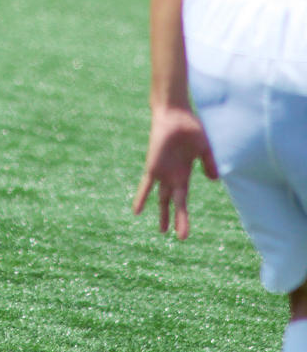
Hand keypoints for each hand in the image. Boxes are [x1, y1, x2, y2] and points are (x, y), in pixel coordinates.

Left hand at [132, 105, 218, 239]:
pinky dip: (142, 197)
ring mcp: (162, 172)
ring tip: (162, 230)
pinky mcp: (153, 166)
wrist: (174, 114)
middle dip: (178, 219)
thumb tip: (214, 180)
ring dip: (162, 213)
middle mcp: (172, 175)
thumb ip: (209, 163)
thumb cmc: (190, 127)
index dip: (184, 216)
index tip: (187, 232)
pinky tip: (137, 211)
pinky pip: (146, 185)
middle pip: (174, 203)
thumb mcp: (205, 148)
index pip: (183, 199)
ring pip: (161, 197)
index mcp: (183, 173)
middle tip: (181, 238)